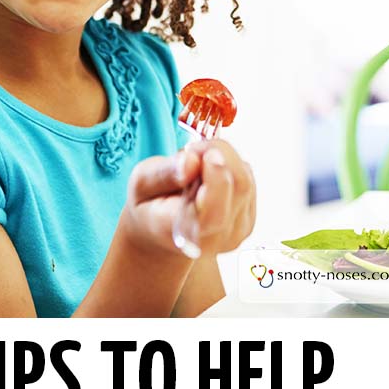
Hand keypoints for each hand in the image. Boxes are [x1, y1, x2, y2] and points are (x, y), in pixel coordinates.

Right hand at [123, 139, 255, 257]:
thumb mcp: (140, 184)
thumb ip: (163, 173)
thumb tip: (193, 161)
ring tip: (196, 166)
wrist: (160, 237)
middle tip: (192, 149)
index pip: (213, 213)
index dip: (217, 180)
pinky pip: (248, 181)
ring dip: (224, 159)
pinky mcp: (247, 223)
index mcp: (180, 232)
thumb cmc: (149, 208)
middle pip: (238, 185)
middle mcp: (212, 239)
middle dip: (219, 152)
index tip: (206, 154)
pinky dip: (230, 169)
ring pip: (245, 178)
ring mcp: (234, 233)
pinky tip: (208, 177)